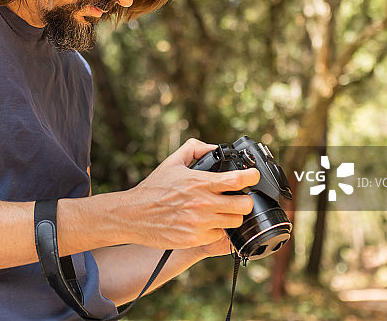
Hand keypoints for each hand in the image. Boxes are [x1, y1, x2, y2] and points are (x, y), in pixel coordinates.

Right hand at [123, 138, 259, 249]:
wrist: (133, 214)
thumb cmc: (153, 189)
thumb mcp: (171, 162)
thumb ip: (194, 149)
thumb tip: (213, 148)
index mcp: (200, 183)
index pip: (237, 180)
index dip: (251, 177)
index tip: (253, 176)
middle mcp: (203, 203)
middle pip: (243, 205)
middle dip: (244, 201)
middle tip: (237, 199)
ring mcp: (200, 223)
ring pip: (234, 221)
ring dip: (230, 216)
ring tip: (219, 212)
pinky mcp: (195, 239)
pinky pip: (218, 235)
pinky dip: (215, 230)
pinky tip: (204, 224)